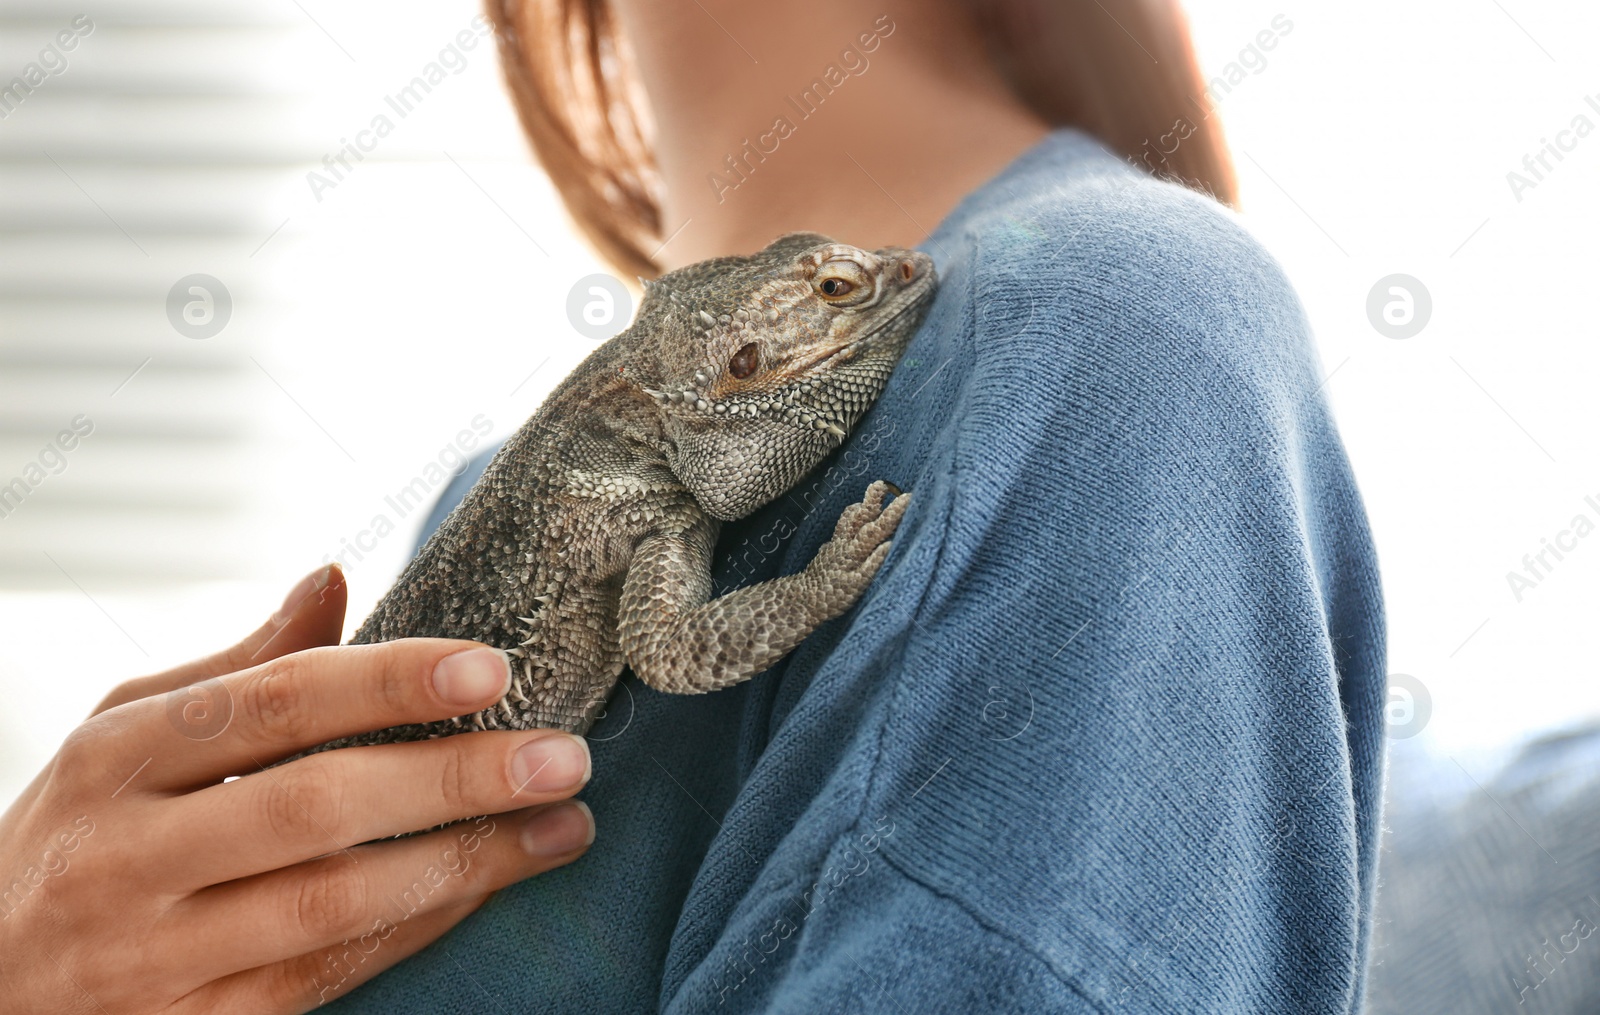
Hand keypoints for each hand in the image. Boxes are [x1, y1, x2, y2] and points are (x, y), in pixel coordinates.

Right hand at [0, 564, 594, 1012]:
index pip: (269, 702)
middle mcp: (127, 856)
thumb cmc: (83, 836)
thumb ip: (237, 668)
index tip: (489, 668)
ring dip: (466, 862)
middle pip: (314, 805)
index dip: (386, 681)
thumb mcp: (124, 737)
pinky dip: (423, 926)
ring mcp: (156, 957)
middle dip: (452, 778)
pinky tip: (492, 885)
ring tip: (563, 825)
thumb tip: (336, 576)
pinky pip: (331, 975)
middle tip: (561, 756)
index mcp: (114, 757)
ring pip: (335, 903)